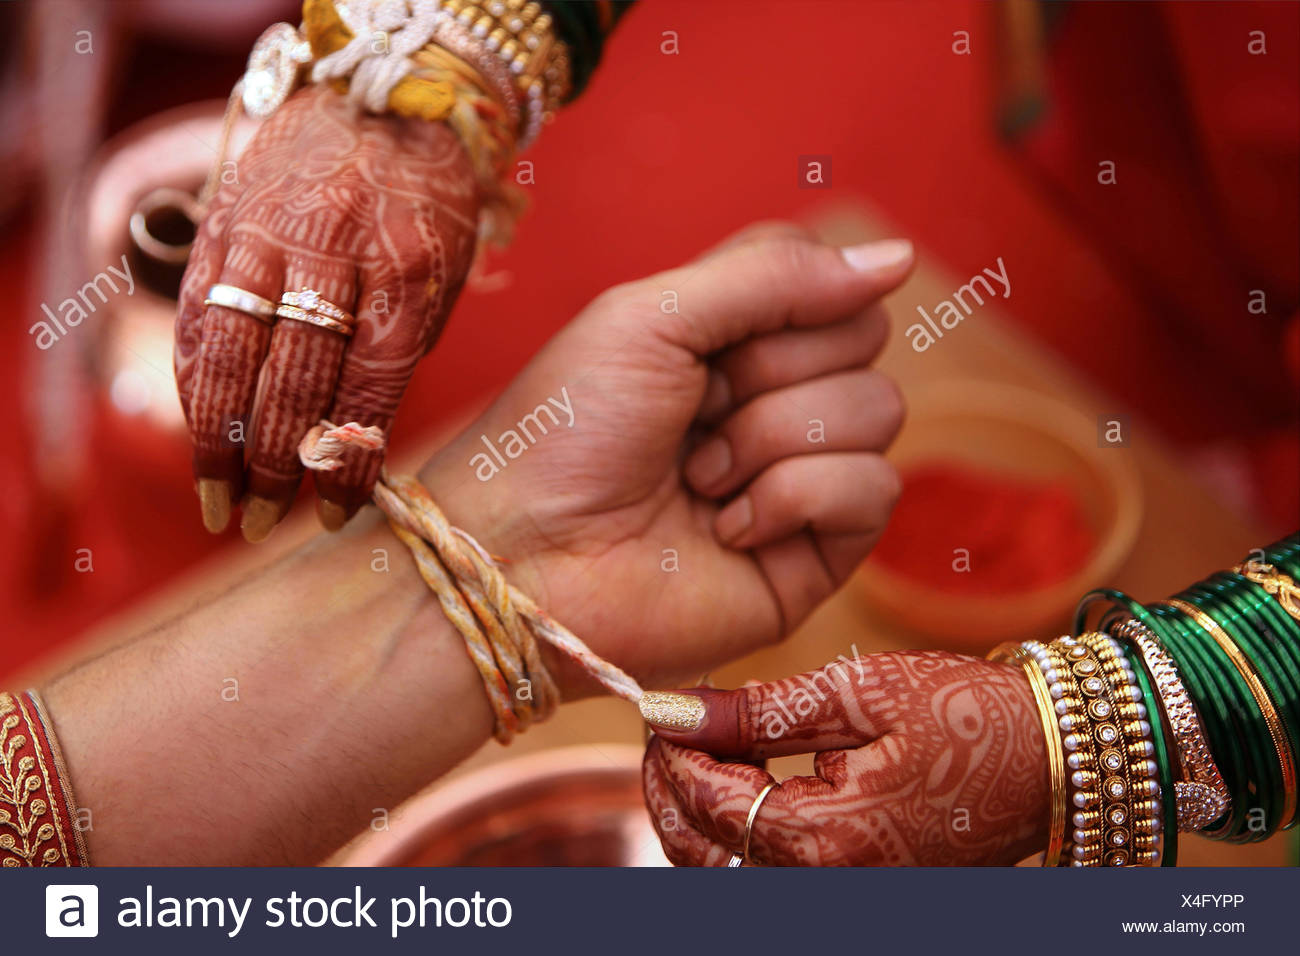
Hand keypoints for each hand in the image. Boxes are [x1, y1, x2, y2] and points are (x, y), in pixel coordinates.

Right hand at [175, 85, 479, 540]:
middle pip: (293, 381)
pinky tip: (198, 428)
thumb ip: (400, 353)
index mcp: (407, 271)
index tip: (332, 518)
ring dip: (219, 440)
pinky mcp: (224, 222)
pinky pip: (199, 314)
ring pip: (232, 354)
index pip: (370, 389)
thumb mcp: (442, 278)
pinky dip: (194, 380)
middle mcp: (333, 252)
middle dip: (276, 468)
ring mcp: (269, 235)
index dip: (347, 463)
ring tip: (218, 500)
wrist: (381, 97)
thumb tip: (351, 443)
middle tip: (264, 525)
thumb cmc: (426, 205)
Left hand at [419, 225, 912, 696]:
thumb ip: (774, 274)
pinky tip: (727, 529)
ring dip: (771, 438)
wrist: (525, 558)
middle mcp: (775, 400)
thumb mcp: (652, 315)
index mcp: (733, 337)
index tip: (708, 339)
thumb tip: (900, 258)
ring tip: (697, 480)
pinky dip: (794, 499)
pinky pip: (874, 490)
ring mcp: (802, 477)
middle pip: (864, 336)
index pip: (827, 276)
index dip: (784, 296)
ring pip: (878, 409)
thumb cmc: (563, 433)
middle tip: (692, 414)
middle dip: (769, 371)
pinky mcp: (818, 554)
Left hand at [640, 650, 1050, 864]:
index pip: (707, 802)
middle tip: (673, 728)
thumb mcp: (859, 695)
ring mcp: (843, 895)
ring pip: (727, 871)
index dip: (674, 750)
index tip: (666, 703)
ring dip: (701, 813)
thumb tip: (674, 709)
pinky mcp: (856, 887)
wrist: (1054, 760)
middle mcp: (827, 887)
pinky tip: (748, 776)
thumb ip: (759, 710)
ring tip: (706, 747)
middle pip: (702, 854)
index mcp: (826, 841)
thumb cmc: (968, 718)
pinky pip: (769, 871)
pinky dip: (741, 829)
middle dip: (671, 788)